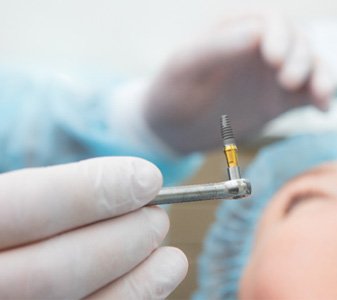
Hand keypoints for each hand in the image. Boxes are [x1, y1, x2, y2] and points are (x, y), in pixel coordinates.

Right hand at [0, 157, 186, 298]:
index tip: (148, 177)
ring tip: (171, 259)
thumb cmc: (12, 225)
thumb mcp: (10, 198)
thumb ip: (50, 193)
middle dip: (121, 240)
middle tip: (158, 220)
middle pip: (52, 271)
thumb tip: (135, 182)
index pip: (24, 209)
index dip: (90, 191)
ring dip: (137, 283)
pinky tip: (154, 285)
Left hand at [145, 12, 334, 152]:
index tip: (273, 59)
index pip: (270, 21)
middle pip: (296, 41)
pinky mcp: (280, 100)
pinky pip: (309, 93)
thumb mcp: (185, 67)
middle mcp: (259, 48)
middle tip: (287, 81)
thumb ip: (217, 47)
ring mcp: (272, 75)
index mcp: (236, 30)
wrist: (174, 130)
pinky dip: (321, 97)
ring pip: (310, 65)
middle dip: (299, 58)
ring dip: (320, 76)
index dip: (279, 36)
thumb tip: (256, 31)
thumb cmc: (171, 92)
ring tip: (319, 96)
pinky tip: (323, 109)